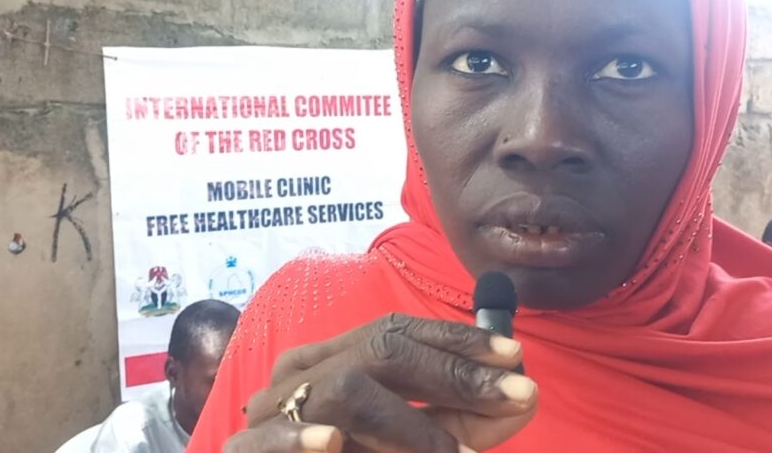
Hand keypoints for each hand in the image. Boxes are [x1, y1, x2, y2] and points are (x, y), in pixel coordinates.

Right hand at [224, 313, 537, 451]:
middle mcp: (305, 371)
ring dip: (408, 427)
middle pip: (380, 349)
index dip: (459, 339)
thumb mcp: (413, 445)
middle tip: (518, 394)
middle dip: (454, 372)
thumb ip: (461, 425)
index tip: (514, 354)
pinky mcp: (244, 450)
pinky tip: (333, 444)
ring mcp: (272, 409)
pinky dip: (299, 440)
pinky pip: (265, 438)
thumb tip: (527, 396)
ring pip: (340, 392)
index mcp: (337, 358)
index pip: (399, 330)